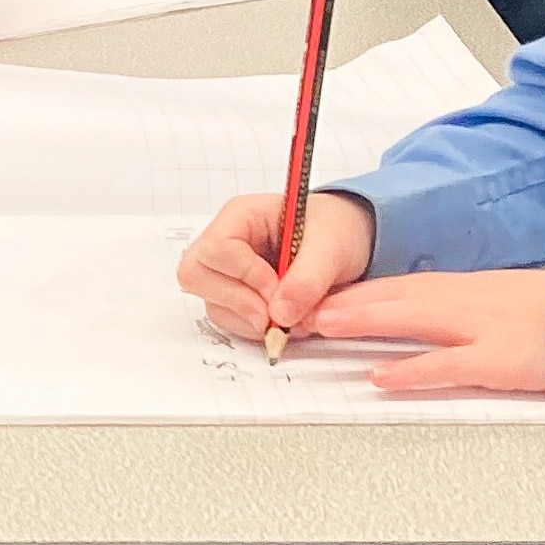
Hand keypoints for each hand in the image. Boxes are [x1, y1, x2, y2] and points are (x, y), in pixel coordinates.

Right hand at [177, 189, 373, 342]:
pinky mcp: (236, 298)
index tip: (276, 290)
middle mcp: (225, 244)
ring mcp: (227, 273)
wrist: (348, 244)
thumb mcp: (332, 245)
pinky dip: (254, 328)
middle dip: (235, 301)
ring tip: (290, 317)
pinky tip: (284, 320)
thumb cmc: (335, 229)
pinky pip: (229, 321)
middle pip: (196, 275)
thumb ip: (308, 277)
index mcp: (241, 216)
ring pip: (212, 303)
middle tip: (272, 316)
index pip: (217, 247)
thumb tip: (281, 314)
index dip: (244, 274)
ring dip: (248, 319)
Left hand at [310, 270, 544, 394]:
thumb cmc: (544, 313)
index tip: (311, 295)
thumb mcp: (490, 299)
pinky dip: (411, 371)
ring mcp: (477, 329)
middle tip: (298, 308)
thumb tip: (405, 312)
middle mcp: (460, 302)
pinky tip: (381, 377)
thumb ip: (448, 305)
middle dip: (342, 302)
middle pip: (391, 297)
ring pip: (410, 320)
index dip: (349, 291)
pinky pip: (446, 365)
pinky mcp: (496, 359)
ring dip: (364, 321)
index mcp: (458, 289)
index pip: (393, 286)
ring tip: (324, 326)